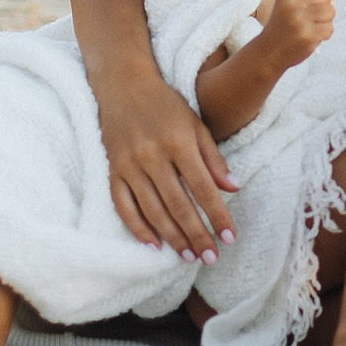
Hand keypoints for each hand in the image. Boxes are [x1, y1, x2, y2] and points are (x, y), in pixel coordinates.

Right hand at [96, 56, 236, 260]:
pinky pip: (124, 206)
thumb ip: (213, 159)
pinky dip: (138, 228)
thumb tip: (234, 189)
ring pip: (152, 210)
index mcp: (179, 142)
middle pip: (178, 205)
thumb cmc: (166, 105)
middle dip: (197, 235)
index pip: (203, 188)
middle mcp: (153, 156)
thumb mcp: (196, 124)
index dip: (217, 215)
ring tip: (188, 257)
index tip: (230, 238)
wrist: (122, 86)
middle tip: (211, 259)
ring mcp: (129, 165)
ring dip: (172, 237)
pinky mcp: (111, 170)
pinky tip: (154, 245)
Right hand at [254, 0, 336, 69]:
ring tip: (313, 26)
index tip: (315, 0)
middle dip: (326, 4)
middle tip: (316, 15)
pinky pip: (329, 28)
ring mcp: (300, 19)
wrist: (269, 51)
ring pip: (331, 11)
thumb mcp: (286, 2)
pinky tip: (313, 36)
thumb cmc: (282, 26)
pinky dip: (325, 34)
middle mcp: (293, 2)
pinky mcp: (308, 35)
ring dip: (326, 20)